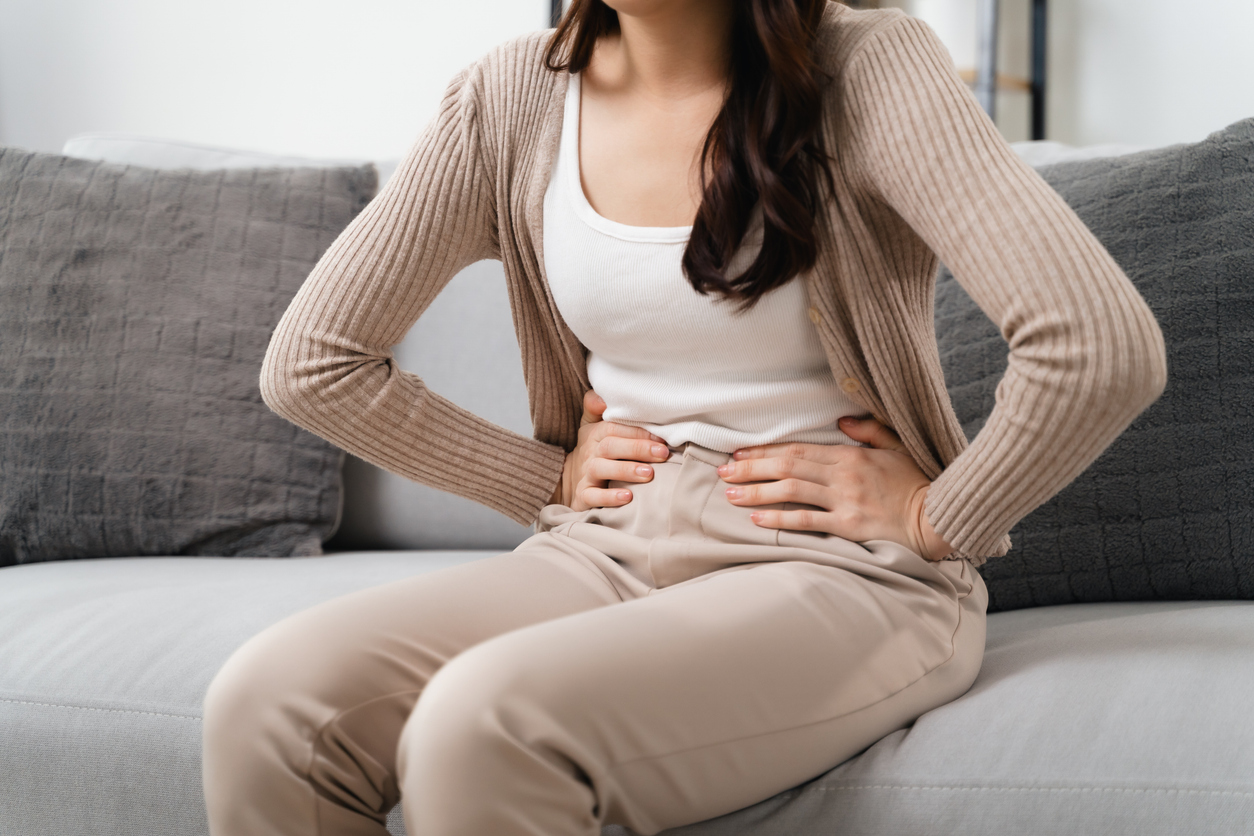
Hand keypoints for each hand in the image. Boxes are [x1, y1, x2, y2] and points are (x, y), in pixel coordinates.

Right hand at [549, 390, 671, 510]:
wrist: (565, 480)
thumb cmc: (591, 450)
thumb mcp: (590, 426)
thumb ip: (596, 407)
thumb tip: (601, 395)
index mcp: (595, 434)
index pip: (613, 428)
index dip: (637, 431)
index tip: (661, 436)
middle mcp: (590, 453)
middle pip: (610, 446)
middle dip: (637, 448)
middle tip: (662, 453)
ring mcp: (585, 475)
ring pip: (601, 469)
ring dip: (626, 471)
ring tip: (649, 474)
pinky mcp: (583, 496)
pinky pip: (592, 497)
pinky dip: (609, 498)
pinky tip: (627, 498)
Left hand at [717, 416, 954, 560]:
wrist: (938, 517)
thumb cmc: (918, 483)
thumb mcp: (897, 446)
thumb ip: (868, 431)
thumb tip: (841, 421)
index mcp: (851, 454)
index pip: (798, 449)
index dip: (765, 451)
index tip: (739, 453)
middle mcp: (843, 474)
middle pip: (787, 466)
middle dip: (751, 468)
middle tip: (723, 472)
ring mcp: (844, 500)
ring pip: (791, 491)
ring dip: (757, 492)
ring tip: (730, 495)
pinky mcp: (848, 526)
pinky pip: (807, 521)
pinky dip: (779, 519)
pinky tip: (757, 519)